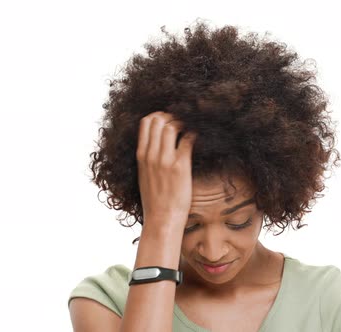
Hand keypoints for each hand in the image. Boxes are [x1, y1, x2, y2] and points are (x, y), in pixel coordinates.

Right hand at [136, 111, 196, 231]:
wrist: (161, 219)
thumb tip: (155, 146)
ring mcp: (165, 160)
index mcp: (141, 156)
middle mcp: (151, 155)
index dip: (159, 115)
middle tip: (183, 120)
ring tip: (191, 127)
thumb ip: (147, 159)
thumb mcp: (144, 176)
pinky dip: (194, 134)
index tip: (169, 118)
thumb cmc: (155, 200)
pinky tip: (199, 137)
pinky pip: (188, 140)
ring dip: (184, 122)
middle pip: (159, 119)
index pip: (146, 122)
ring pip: (172, 126)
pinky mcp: (180, 166)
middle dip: (172, 115)